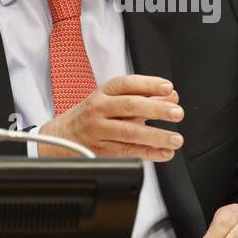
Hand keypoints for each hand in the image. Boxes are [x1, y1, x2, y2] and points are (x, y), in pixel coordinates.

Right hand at [38, 74, 184, 160]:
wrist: (59, 138)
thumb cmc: (91, 117)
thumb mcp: (110, 101)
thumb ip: (141, 98)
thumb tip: (170, 96)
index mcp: (102, 93)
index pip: (127, 84)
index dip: (149, 84)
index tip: (169, 88)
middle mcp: (98, 109)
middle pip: (130, 107)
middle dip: (156, 110)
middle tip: (177, 113)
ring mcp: (98, 131)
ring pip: (129, 133)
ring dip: (156, 136)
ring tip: (176, 139)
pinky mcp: (100, 151)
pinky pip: (127, 152)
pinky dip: (148, 153)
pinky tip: (164, 153)